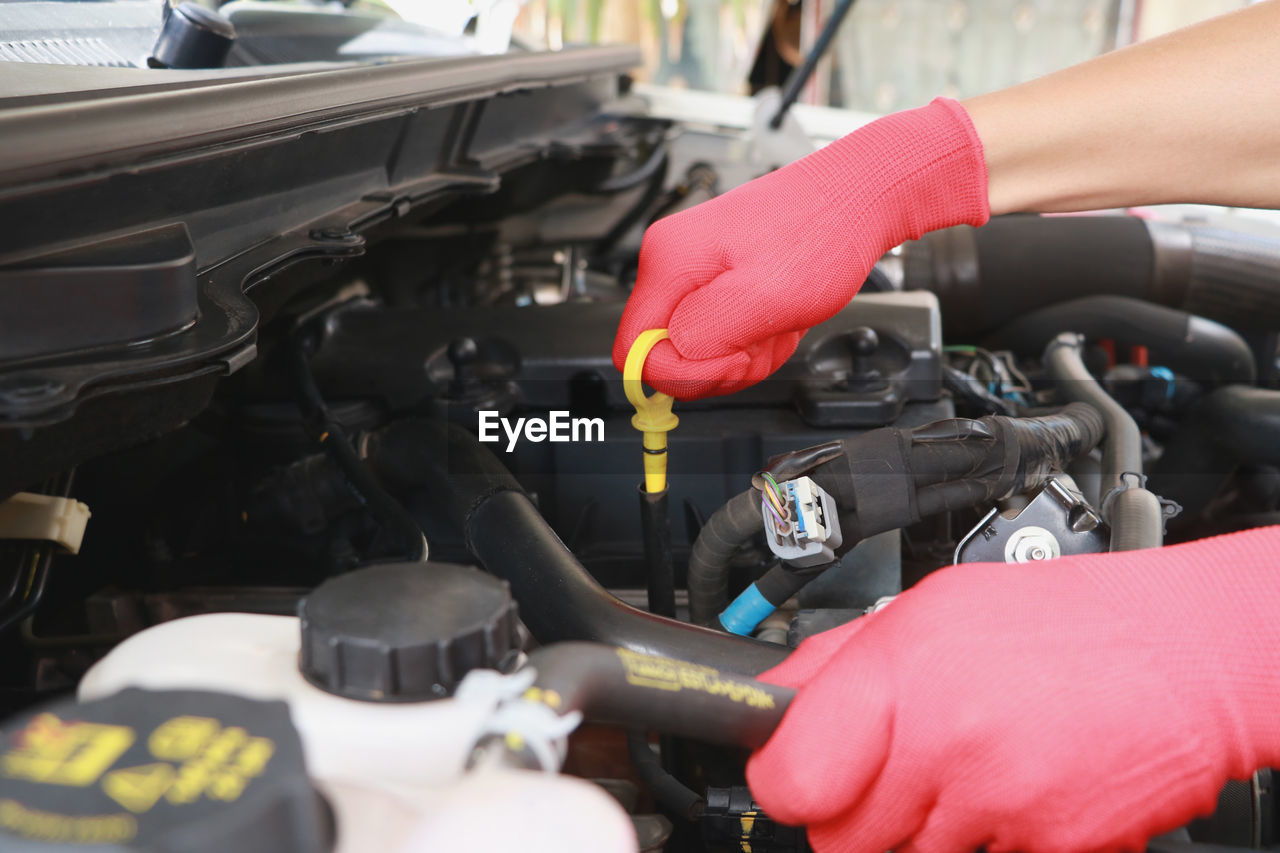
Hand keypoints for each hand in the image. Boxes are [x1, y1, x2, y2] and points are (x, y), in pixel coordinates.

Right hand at [612, 98, 988, 399]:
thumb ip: (706, 334)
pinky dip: (751, 339)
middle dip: (719, 364)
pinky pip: (718, 335)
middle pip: (666, 356)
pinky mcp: (714, 279)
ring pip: (696, 351)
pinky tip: (777, 317)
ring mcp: (692, 271)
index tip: (732, 358)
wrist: (857, 197)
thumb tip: (664, 362)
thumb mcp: (766, 297)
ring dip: (743, 353)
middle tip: (763, 339)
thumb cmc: (823, 233)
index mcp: (669, 262)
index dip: (683, 373)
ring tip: (777, 323)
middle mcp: (670, 263)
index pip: (633, 353)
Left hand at [747, 525, 1279, 852]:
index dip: (789, 782)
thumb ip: (839, 662)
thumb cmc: (1059, 622)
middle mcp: (945, 742)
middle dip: (854, 815)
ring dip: (919, 834)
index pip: (790, 779)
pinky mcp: (1048, 849)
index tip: (804, 775)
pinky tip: (1008, 792)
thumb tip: (773, 700)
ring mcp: (999, 805)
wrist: (1183, 652)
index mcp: (902, 674)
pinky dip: (986, 843)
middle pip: (840, 840)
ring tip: (959, 775)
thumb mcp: (930, 609)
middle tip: (891, 775)